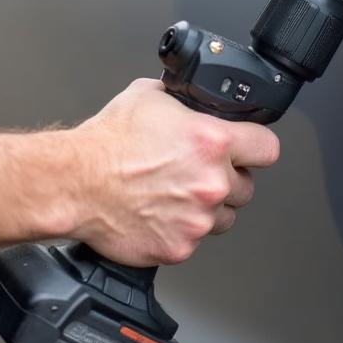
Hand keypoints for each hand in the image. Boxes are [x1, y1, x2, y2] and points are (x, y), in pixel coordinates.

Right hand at [70, 79, 278, 266]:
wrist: (75, 183)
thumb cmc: (107, 142)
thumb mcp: (151, 95)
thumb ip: (184, 99)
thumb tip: (193, 97)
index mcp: (212, 142)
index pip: (267, 148)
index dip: (256, 146)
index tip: (249, 150)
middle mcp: (211, 182)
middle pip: (247, 187)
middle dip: (227, 179)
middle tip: (196, 172)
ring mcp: (197, 219)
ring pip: (224, 217)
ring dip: (208, 208)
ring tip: (176, 194)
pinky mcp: (180, 247)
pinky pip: (195, 240)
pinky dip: (182, 230)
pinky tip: (160, 213)